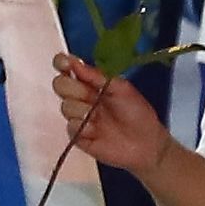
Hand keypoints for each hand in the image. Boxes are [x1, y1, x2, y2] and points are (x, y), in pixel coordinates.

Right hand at [50, 51, 171, 173]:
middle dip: (73, 89)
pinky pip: (70, 126)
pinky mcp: (77, 136)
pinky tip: (97, 132)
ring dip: (82, 110)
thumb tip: (75, 62)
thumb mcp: (121, 88)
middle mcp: (81, 97)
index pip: (68, 68)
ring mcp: (78, 117)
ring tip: (99, 118)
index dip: (62, 63)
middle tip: (91, 96)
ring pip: (65, 106)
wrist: (144, 143)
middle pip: (60, 85)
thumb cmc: (137, 113)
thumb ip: (96, 75)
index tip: (65, 64)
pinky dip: (84, 128)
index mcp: (91, 83)